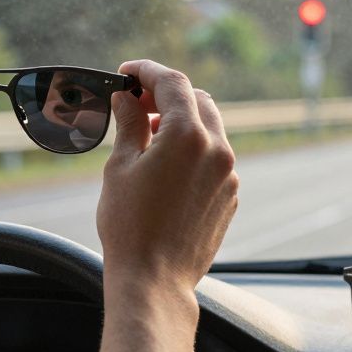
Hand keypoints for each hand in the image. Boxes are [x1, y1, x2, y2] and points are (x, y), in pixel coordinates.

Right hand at [96, 60, 238, 300]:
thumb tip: (126, 98)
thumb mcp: (120, 167)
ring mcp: (229, 175)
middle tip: (135, 103)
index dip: (147, 71)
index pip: (172, 82)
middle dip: (166, 95)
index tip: (127, 73)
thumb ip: (129, 124)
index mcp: (188, 136)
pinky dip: (193, 151)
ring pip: (210, 129)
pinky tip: (165, 169)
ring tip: (148, 137)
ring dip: (181, 123)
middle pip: (197, 100)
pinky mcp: (230, 196)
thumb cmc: (130, 226)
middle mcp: (217, 150)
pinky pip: (214, 159)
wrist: (155, 280)